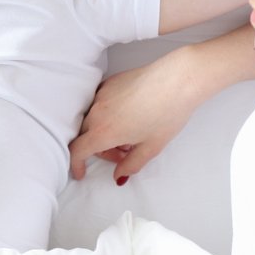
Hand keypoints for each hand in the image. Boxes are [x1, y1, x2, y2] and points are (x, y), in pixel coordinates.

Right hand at [68, 51, 201, 181]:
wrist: (178, 80)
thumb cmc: (167, 113)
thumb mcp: (151, 147)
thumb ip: (131, 165)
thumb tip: (119, 175)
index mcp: (104, 132)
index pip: (77, 151)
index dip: (76, 165)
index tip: (81, 172)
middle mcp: (97, 112)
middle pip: (85, 137)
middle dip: (101, 150)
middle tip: (124, 154)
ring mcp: (102, 95)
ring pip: (92, 120)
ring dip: (104, 132)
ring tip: (130, 133)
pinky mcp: (110, 83)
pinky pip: (99, 104)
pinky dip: (107, 115)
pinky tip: (129, 116)